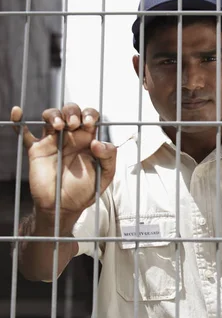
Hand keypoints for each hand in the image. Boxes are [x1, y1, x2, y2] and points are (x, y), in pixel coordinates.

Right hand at [11, 104, 116, 224]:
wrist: (64, 207)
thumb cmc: (85, 191)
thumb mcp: (105, 175)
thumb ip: (109, 157)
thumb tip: (97, 142)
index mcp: (88, 138)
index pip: (89, 116)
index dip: (89, 114)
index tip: (89, 124)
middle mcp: (71, 136)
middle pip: (70, 111)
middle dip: (72, 111)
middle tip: (74, 124)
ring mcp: (52, 141)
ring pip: (50, 116)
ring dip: (54, 114)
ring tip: (59, 125)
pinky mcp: (36, 149)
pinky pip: (25, 133)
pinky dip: (18, 121)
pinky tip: (17, 112)